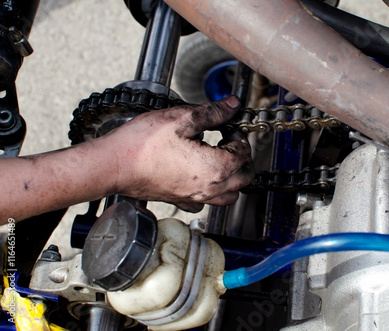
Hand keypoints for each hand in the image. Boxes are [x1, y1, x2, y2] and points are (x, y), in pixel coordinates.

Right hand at [104, 96, 253, 211]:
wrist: (114, 165)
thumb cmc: (143, 144)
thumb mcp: (181, 118)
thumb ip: (212, 112)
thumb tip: (232, 105)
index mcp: (215, 168)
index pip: (244, 153)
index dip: (239, 136)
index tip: (227, 126)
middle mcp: (209, 188)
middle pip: (244, 178)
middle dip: (242, 157)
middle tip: (228, 141)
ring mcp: (195, 198)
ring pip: (229, 196)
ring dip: (233, 178)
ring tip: (220, 158)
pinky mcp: (181, 201)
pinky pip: (206, 203)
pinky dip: (212, 191)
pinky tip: (201, 174)